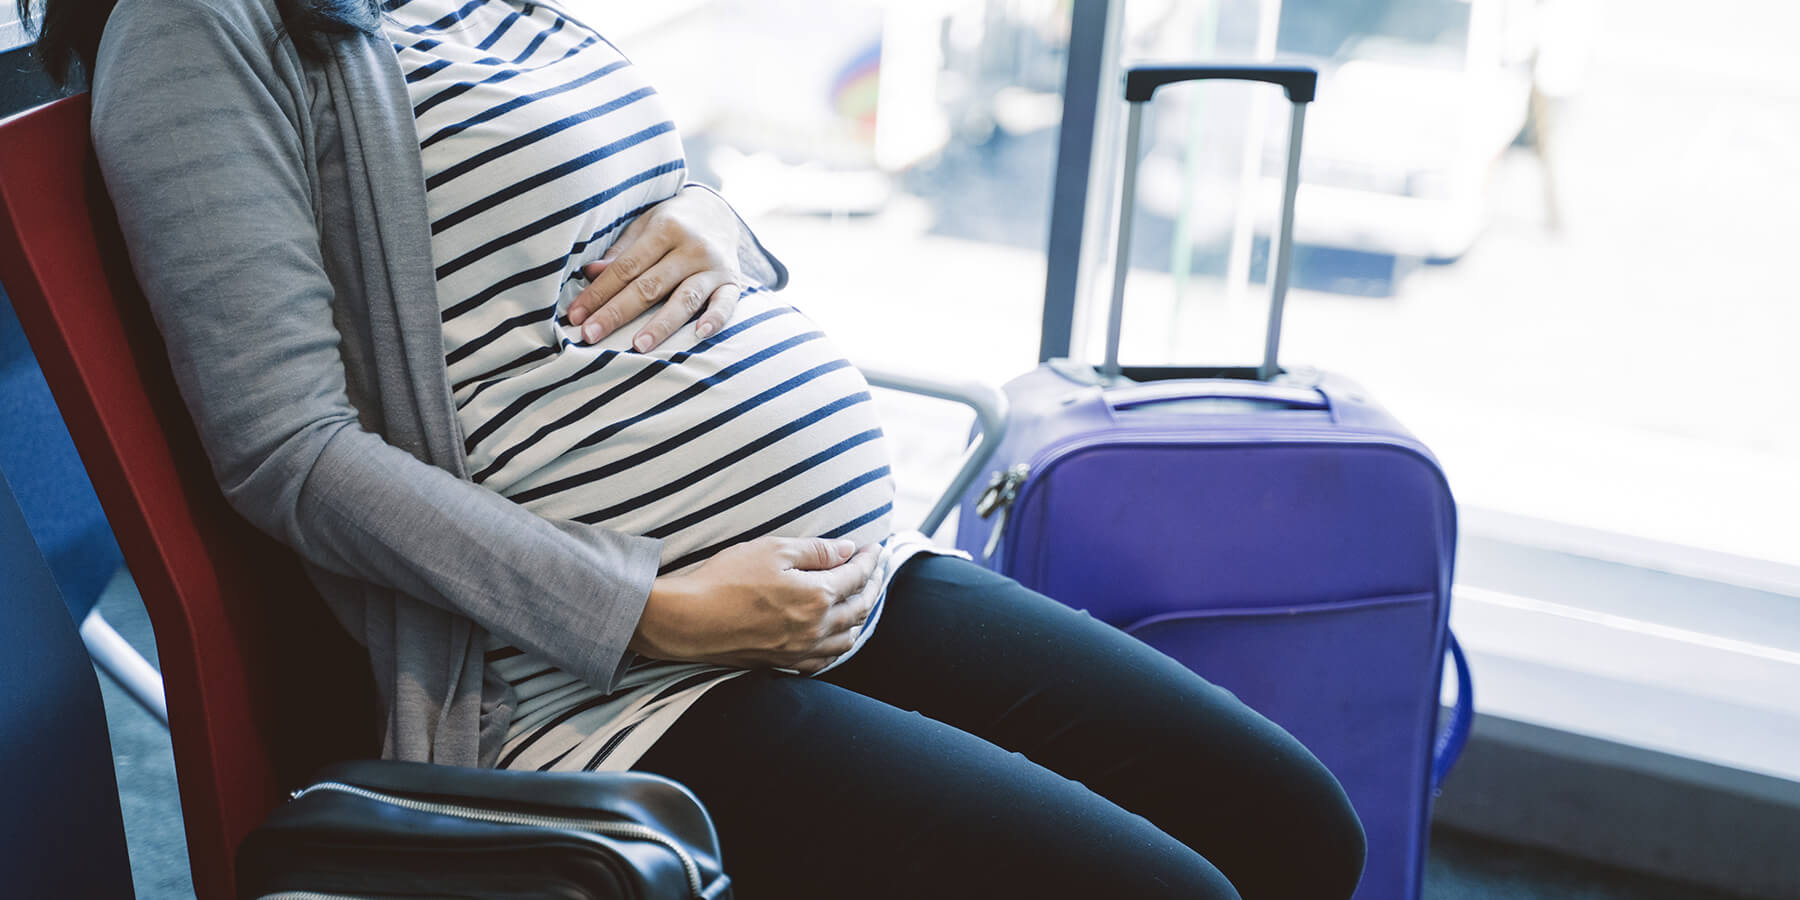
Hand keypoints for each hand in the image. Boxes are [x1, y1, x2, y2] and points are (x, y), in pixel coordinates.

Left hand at [567, 186, 745, 351]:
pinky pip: (726, 304)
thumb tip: (589, 274)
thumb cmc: (672, 222)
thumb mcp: (644, 226)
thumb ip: (621, 252)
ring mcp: (714, 266)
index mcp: (665, 229)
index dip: (599, 293)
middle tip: (591, 336)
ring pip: (684, 299)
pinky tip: (699, 335)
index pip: (625, 268)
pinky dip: (714, 319)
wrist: (718, 211)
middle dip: (617, 312)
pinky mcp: (733, 282)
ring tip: (638, 346)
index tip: (577, 315)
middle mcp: (691, 247)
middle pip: (649, 286)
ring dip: (661, 324)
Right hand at [630, 537, 880, 674]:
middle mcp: (816, 628)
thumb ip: (816, 550)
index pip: (856, 575)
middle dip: (873, 584)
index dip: (869, 559)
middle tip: (876, 569)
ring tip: (863, 598)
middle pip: (860, 607)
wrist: (688, 621)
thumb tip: (848, 550)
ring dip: (862, 615)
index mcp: (817, 596)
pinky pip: (826, 659)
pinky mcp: (785, 663)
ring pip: (848, 637)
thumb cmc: (725, 579)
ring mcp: (802, 650)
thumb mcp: (772, 550)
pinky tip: (838, 634)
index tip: (874, 547)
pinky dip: (840, 644)